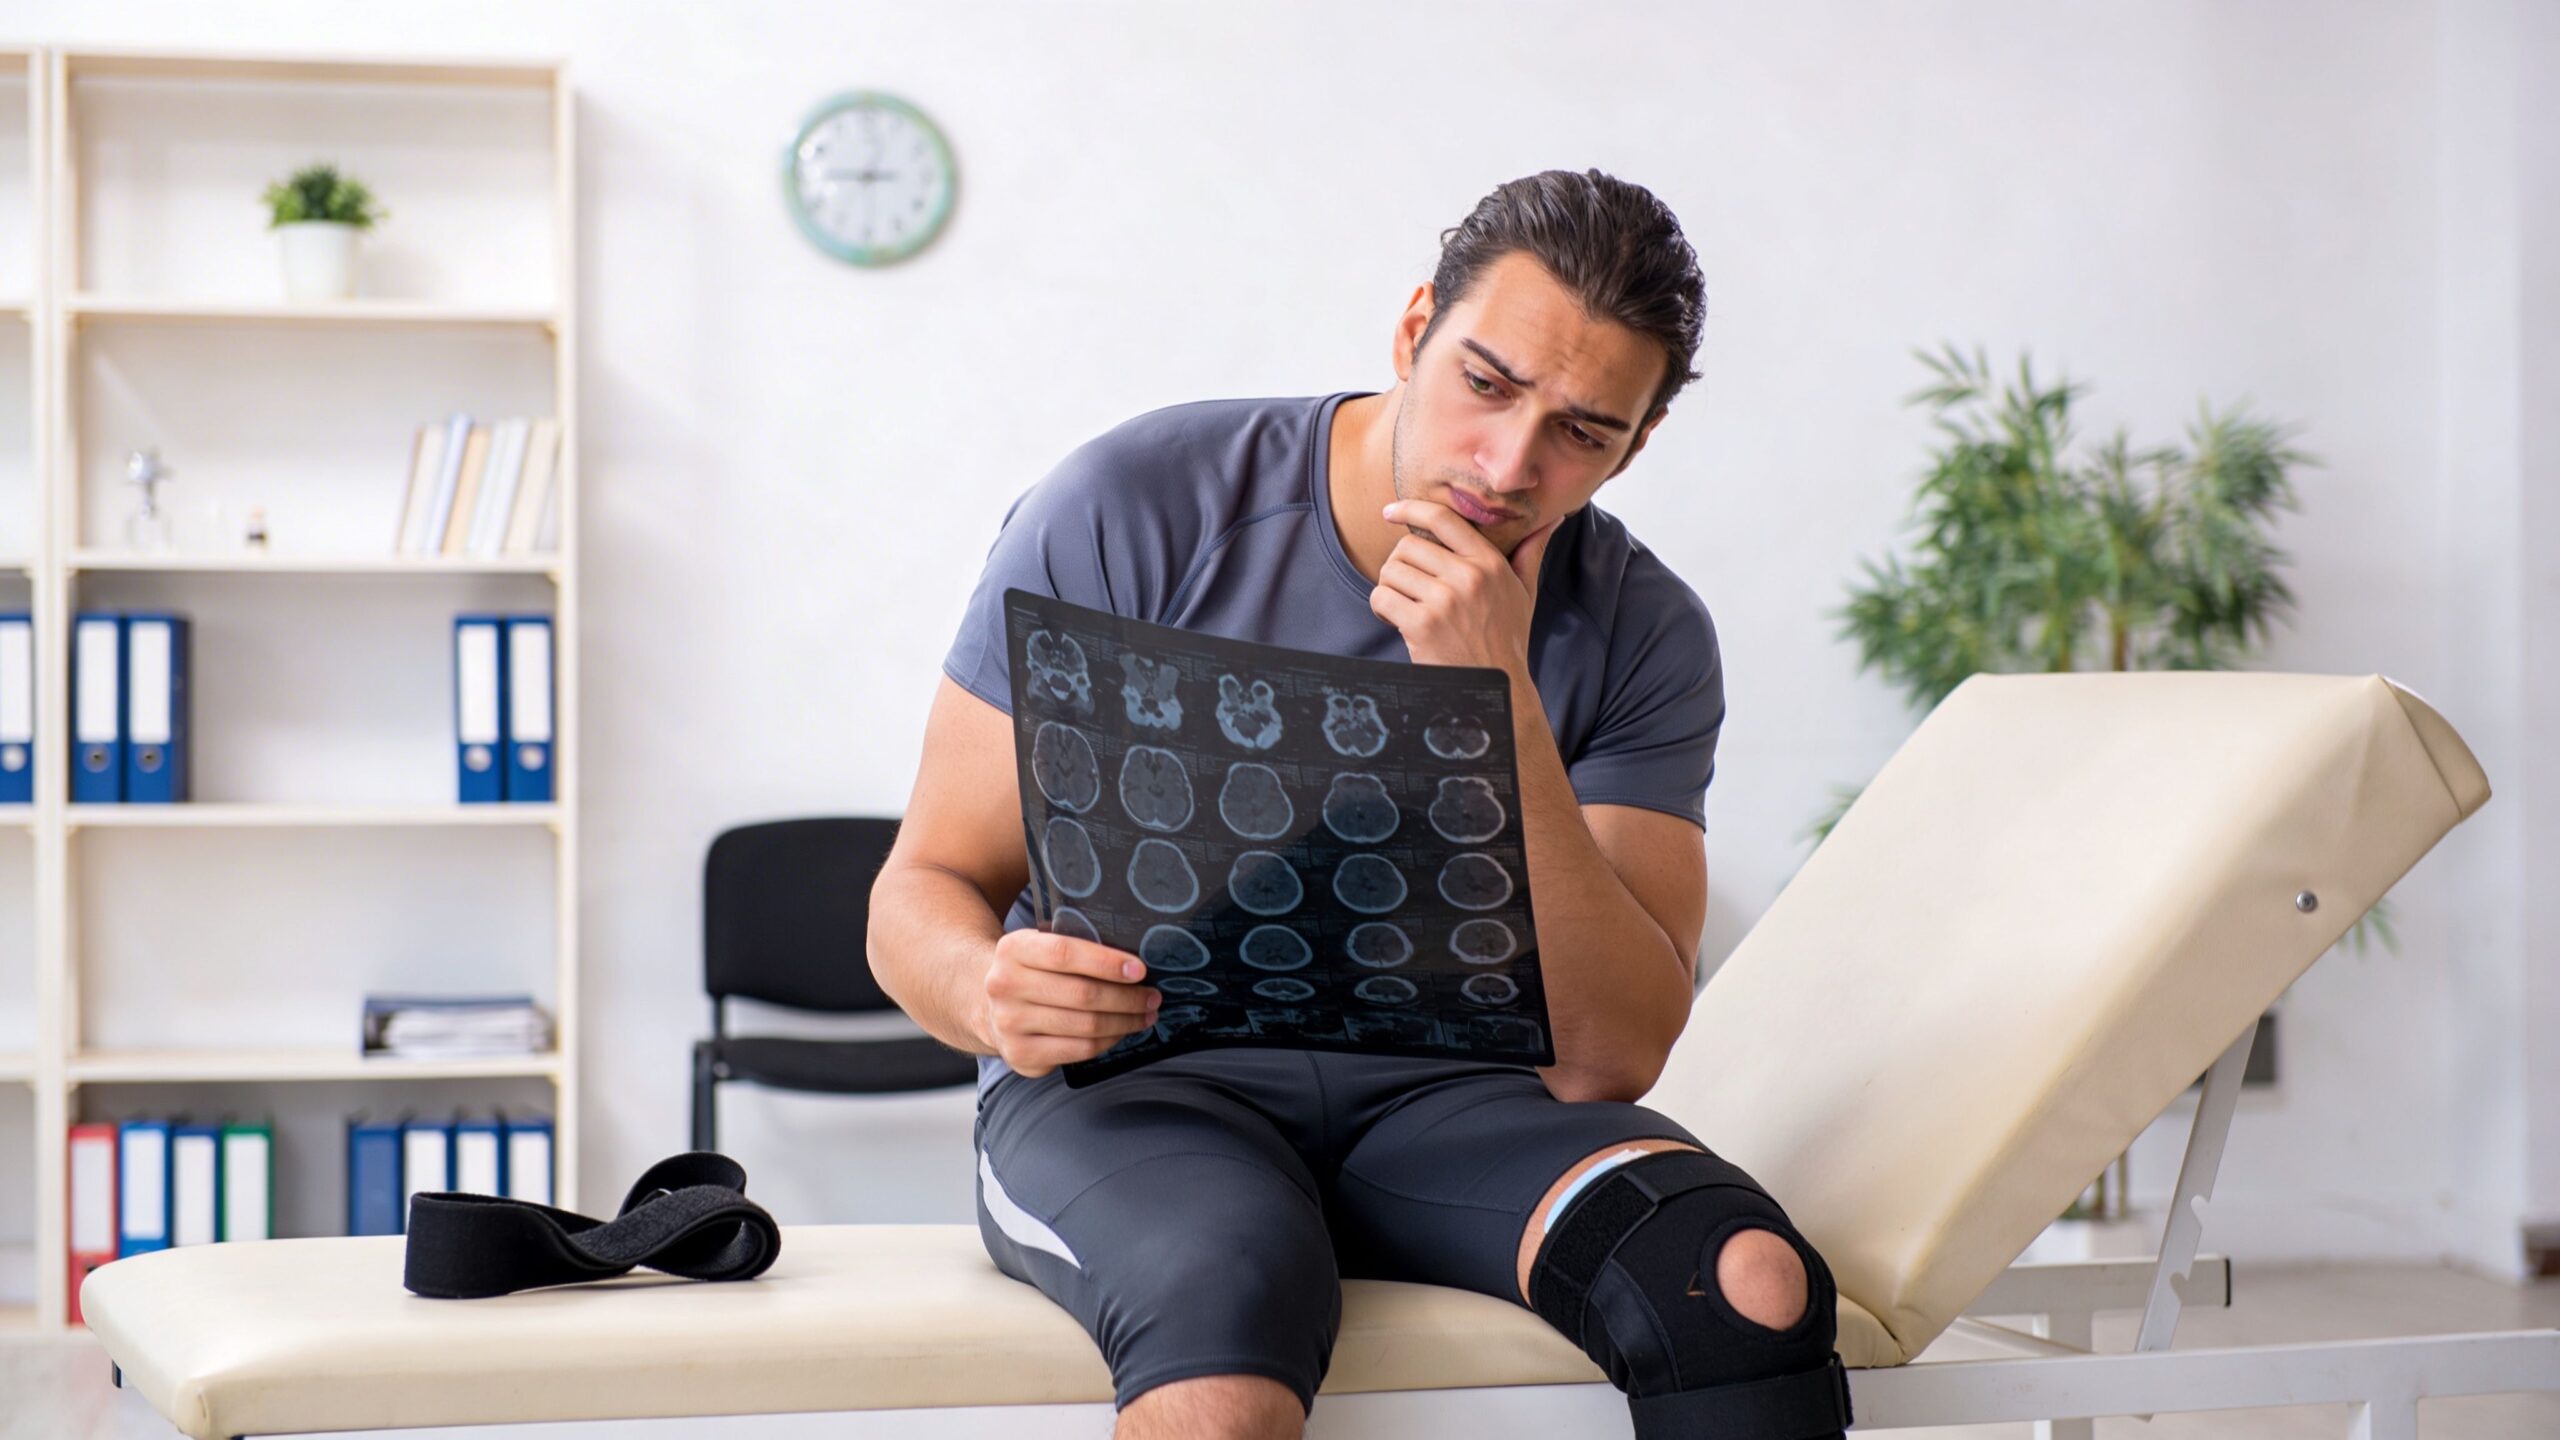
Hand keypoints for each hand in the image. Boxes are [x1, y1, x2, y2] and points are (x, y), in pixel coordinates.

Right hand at [978, 929, 1160, 1076]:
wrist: (989, 1005)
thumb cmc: (1032, 971)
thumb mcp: (1040, 946)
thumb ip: (1075, 944)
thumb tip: (1134, 960)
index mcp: (1013, 949)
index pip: (1065, 953)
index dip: (1107, 963)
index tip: (1140, 970)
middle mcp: (1004, 986)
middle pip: (1081, 994)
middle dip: (1127, 998)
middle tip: (1153, 997)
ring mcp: (1009, 1023)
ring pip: (1084, 1026)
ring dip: (1124, 1022)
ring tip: (1146, 1015)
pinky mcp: (1020, 1054)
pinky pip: (1078, 1050)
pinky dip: (1107, 1042)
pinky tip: (1120, 1032)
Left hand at [1370, 499, 1563, 675]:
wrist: (1496, 688)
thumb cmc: (1507, 639)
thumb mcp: (1524, 593)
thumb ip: (1530, 553)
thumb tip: (1552, 520)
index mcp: (1489, 563)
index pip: (1443, 519)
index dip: (1410, 508)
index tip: (1391, 511)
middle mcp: (1467, 577)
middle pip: (1407, 546)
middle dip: (1399, 564)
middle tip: (1409, 586)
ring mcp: (1444, 601)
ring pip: (1390, 571)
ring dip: (1390, 587)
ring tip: (1405, 605)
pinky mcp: (1422, 624)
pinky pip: (1382, 597)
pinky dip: (1381, 608)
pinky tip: (1396, 620)